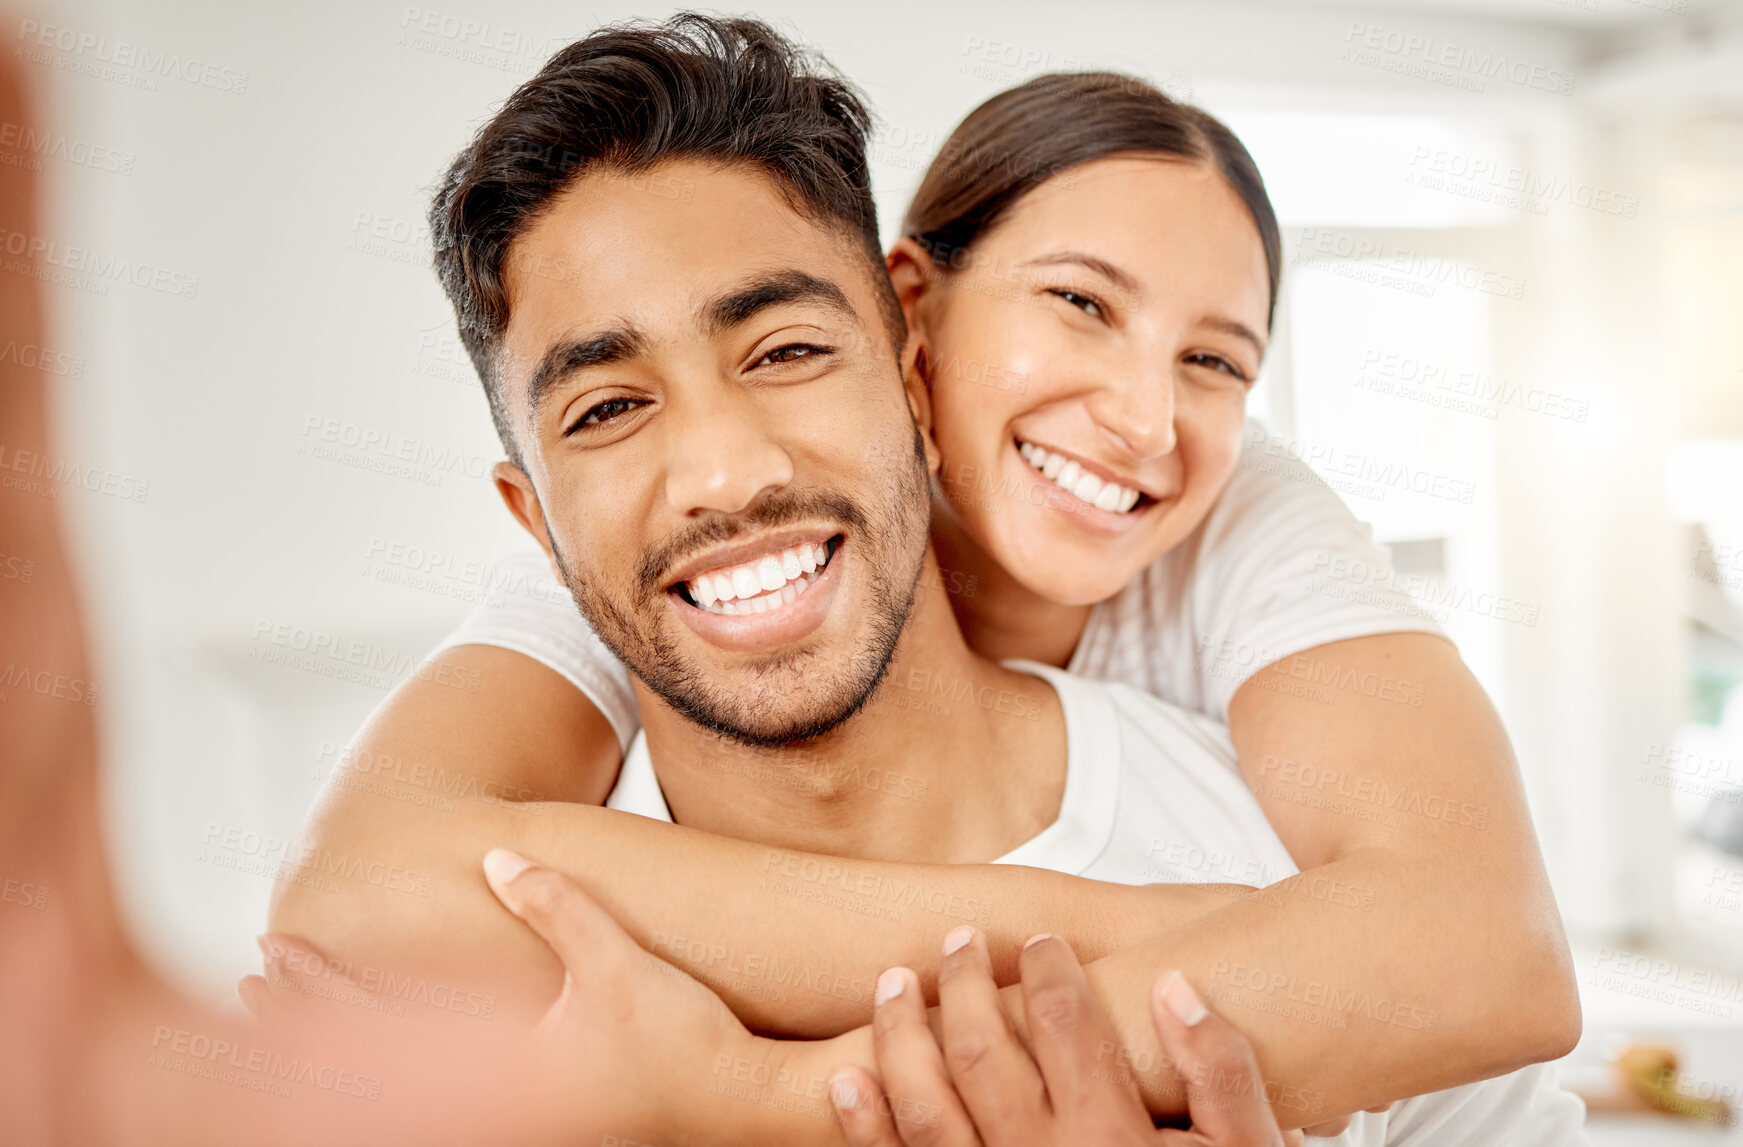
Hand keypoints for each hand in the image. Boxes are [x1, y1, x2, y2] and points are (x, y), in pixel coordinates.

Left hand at [241, 849, 768, 1144]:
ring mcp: (516, 1112)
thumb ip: (554, 906)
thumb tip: (494, 857)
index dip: (319, 983)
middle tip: (257, 980)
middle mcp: (498, 1099)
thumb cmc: (684, 1037)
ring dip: (344, 1043)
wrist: (741, 1102)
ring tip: (300, 1013)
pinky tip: (393, 1037)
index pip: (375, 1023)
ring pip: (399, 1085)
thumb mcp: (615, 961)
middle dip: (306, 1017)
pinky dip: (399, 1062)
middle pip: (368, 1065)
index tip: (271, 947)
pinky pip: (446, 1089)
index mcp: (500, 1065)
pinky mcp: (538, 1112)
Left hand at [828, 927, 1330, 1145]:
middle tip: (959, 942)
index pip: (1066, 1019)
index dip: (1049, 967)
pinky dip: (864, 1123)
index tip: (1041, 943)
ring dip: (900, 1033)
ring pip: (924, 1100)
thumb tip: (1174, 986)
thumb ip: (1222, 1074)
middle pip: (983, 1045)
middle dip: (964, 982)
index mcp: (1114, 1137)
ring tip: (893, 984)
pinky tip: (847, 1079)